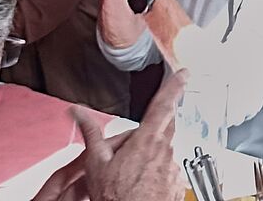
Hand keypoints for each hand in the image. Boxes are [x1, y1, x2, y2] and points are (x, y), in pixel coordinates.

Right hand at [32, 69, 187, 200]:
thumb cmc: (115, 196)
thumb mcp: (96, 162)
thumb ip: (91, 132)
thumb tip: (77, 111)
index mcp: (146, 140)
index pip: (163, 105)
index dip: (174, 86)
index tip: (184, 73)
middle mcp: (165, 151)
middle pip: (162, 130)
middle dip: (150, 133)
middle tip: (129, 154)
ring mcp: (173, 168)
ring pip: (163, 153)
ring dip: (150, 158)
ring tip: (130, 176)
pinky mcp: (177, 183)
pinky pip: (167, 171)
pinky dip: (156, 174)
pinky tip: (141, 185)